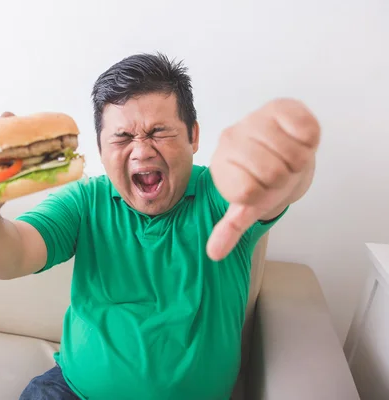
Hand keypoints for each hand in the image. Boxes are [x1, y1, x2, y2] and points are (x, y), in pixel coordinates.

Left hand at [206, 98, 319, 260]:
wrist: (281, 152)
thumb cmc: (263, 182)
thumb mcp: (245, 207)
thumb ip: (230, 228)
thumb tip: (213, 254)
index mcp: (221, 163)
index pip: (248, 192)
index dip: (262, 196)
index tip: (259, 189)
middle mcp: (233, 138)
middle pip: (273, 174)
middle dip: (283, 180)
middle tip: (279, 174)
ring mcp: (255, 120)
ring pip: (293, 156)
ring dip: (297, 162)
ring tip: (288, 159)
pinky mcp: (282, 106)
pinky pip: (306, 129)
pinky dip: (308, 140)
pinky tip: (297, 140)